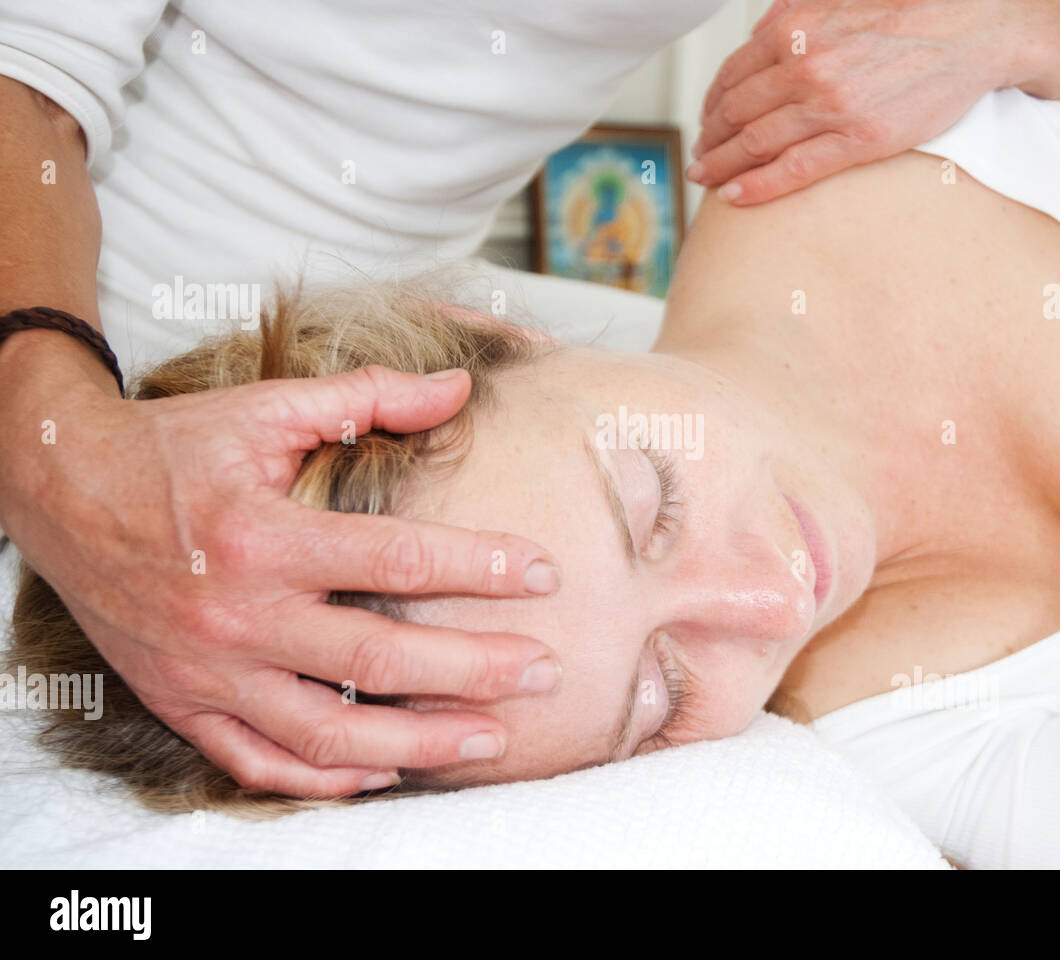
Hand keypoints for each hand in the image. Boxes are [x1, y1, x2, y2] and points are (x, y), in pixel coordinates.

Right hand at [0, 359, 562, 796]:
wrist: (58, 488)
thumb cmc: (173, 447)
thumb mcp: (265, 407)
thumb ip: (366, 397)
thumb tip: (460, 387)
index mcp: (263, 535)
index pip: (397, 558)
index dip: (481, 566)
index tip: (544, 573)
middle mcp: (239, 614)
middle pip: (378, 657)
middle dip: (475, 669)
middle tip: (545, 671)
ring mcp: (210, 671)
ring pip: (328, 733)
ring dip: (418, 742)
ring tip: (490, 740)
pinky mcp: (184, 702)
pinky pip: (259, 763)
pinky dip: (324, 779)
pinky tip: (385, 770)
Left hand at [689, 0, 1038, 204]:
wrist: (976, 27)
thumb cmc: (913, 12)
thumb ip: (794, 15)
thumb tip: (761, 33)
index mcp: (793, 27)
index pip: (732, 75)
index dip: (710, 104)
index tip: (705, 121)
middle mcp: (803, 65)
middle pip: (735, 112)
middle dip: (710, 138)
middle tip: (700, 156)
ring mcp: (829, 105)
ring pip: (755, 143)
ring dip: (722, 165)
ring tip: (707, 178)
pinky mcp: (858, 139)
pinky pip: (793, 170)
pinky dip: (756, 185)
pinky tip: (734, 196)